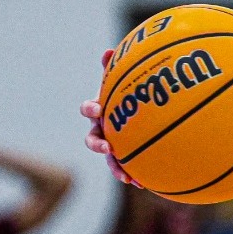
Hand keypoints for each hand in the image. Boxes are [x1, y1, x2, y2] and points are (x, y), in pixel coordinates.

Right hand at [82, 48, 134, 184]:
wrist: (138, 113)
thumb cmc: (128, 94)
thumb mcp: (122, 82)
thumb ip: (115, 68)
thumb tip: (109, 50)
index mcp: (99, 111)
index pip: (88, 109)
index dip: (90, 109)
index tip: (98, 109)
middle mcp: (101, 130)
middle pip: (92, 139)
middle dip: (97, 144)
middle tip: (107, 147)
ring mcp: (111, 145)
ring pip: (108, 159)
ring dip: (115, 167)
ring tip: (125, 176)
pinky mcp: (124, 158)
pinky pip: (126, 168)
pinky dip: (133, 175)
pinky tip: (144, 184)